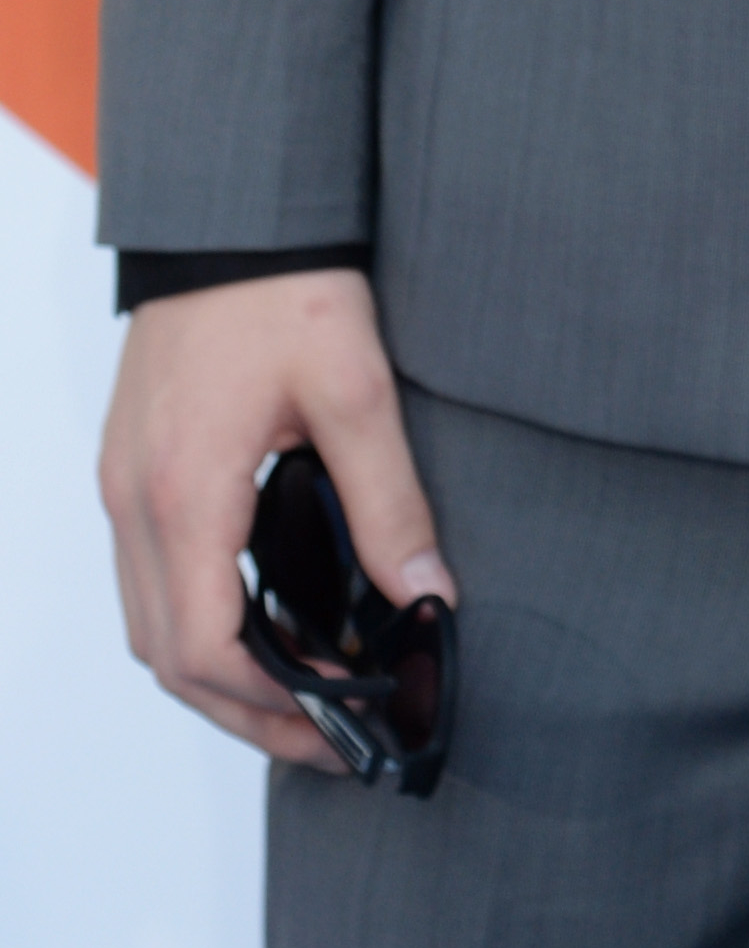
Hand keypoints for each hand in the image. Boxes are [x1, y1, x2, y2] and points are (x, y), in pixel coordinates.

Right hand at [100, 269, 453, 769]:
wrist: (228, 216)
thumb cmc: (284, 286)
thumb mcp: (355, 388)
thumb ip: (388, 501)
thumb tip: (426, 595)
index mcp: (183, 493)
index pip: (206, 650)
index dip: (273, 707)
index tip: (342, 720)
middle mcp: (134, 503)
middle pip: (167, 659)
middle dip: (246, 712)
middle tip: (331, 731)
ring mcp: (122, 488)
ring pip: (149, 626)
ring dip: (217, 674)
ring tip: (305, 688)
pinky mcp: (130, 469)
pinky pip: (150, 581)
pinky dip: (200, 623)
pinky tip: (264, 621)